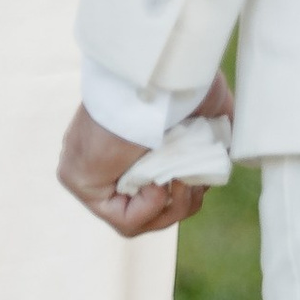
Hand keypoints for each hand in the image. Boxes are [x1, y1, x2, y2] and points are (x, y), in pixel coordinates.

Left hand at [57, 74, 234, 234]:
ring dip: (172, 206)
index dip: (187, 194)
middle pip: (151, 210)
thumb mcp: (209, 114)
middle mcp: (105, 156)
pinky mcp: (77, 178)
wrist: (158, 79)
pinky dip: (150, 207)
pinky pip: (122, 218)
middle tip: (195, 184)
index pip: (158, 189)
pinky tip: (158, 184)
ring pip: (138, 219)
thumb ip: (213, 140)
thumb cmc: (183, 85)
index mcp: (131, 142)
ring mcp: (88, 168)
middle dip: (183, 203)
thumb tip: (221, 161)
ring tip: (180, 180)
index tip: (202, 178)